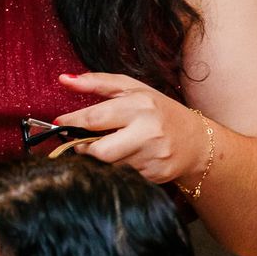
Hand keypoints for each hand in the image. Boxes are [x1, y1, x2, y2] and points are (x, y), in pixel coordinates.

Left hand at [56, 71, 209, 185]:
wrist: (197, 141)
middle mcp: (149, 132)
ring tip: (108, 146)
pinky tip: (126, 157)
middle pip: (99, 151)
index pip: (94, 118)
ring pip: (109, 166)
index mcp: (140, 106)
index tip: (60, 123)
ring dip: (100, 159)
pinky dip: (117, 168)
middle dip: (84, 148)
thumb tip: (63, 79)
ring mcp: (154, 156)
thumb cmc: (158, 110)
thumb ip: (95, 82)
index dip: (72, 122)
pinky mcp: (156, 175)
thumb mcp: (130, 88)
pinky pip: (123, 176)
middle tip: (82, 142)